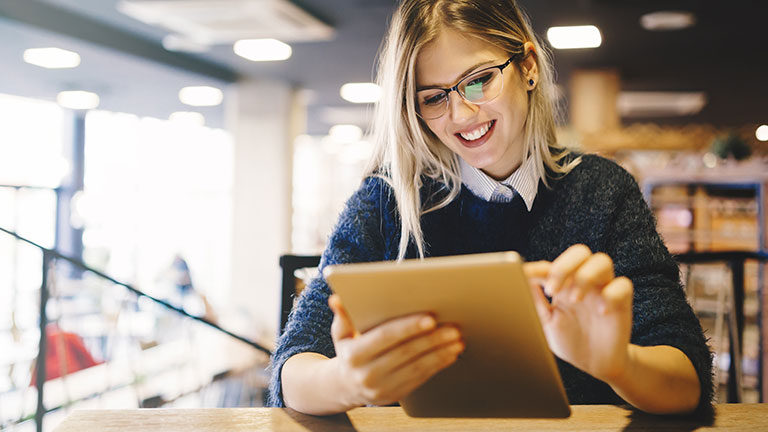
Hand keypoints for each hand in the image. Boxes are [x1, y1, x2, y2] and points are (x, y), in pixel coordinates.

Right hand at [327, 294, 463, 407]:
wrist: (345, 386)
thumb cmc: (349, 351)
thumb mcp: (341, 333)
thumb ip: (343, 315)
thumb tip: (336, 299)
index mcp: (354, 355)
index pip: (385, 337)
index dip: (408, 327)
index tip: (430, 318)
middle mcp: (367, 374)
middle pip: (406, 352)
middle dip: (432, 339)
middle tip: (453, 327)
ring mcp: (382, 388)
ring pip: (417, 367)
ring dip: (440, 352)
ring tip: (457, 339)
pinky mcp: (396, 396)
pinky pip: (421, 378)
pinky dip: (438, 365)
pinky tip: (451, 353)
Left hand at [523, 244, 633, 383]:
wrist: (595, 365)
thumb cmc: (570, 340)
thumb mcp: (547, 322)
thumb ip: (535, 301)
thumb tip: (519, 280)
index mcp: (564, 284)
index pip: (552, 265)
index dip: (539, 268)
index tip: (526, 275)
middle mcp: (584, 282)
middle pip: (579, 252)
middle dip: (564, 266)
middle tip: (552, 290)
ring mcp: (604, 290)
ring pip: (602, 261)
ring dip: (586, 276)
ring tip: (574, 299)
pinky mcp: (622, 303)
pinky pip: (623, 285)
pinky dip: (611, 295)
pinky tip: (601, 312)